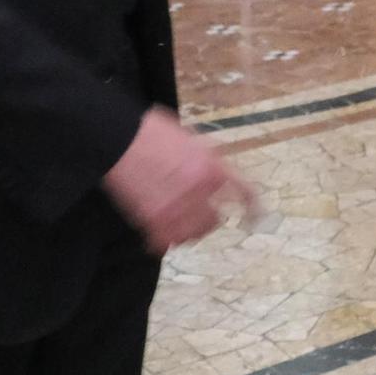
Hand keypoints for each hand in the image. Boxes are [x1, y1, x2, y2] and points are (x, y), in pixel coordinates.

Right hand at [102, 106, 258, 253]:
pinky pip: (167, 242)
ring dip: (190, 230)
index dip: (252, 206)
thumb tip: (217, 173)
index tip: (255, 214)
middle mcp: (199, 192)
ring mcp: (176, 208)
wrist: (120, 139)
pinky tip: (163, 232)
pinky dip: (166, 238)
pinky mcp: (152, 220)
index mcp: (213, 168)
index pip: (243, 192)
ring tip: (183, 223)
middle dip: (211, 217)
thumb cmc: (153, 132)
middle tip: (204, 214)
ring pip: (193, 234)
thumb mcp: (192, 138)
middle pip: (215, 220)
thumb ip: (208, 160)